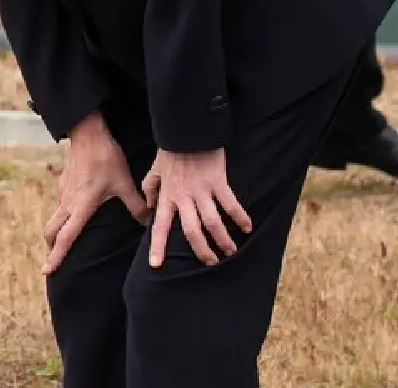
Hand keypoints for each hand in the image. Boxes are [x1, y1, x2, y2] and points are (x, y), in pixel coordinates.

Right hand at [42, 111, 147, 274]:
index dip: (56, 256)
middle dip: (51, 248)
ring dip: (57, 232)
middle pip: (52, 231)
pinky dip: (63, 216)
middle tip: (53, 263)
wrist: (88, 133)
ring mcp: (63, 192)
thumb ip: (136, 205)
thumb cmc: (105, 159)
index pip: (65, 237)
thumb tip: (148, 223)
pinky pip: (61, 205)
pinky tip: (75, 214)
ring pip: (55, 218)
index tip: (46, 271)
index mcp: (80, 207)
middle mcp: (68, 202)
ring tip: (64, 242)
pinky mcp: (64, 183)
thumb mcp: (124, 183)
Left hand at [141, 147, 251, 267]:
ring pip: (213, 223)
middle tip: (211, 263)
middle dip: (202, 251)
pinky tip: (247, 228)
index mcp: (167, 196)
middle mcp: (183, 197)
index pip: (160, 226)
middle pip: (191, 232)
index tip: (155, 265)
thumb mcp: (154, 170)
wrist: (187, 132)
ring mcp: (201, 190)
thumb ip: (150, 190)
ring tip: (230, 251)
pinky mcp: (218, 182)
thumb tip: (150, 209)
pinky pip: (231, 204)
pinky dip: (240, 217)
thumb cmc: (170, 152)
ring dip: (223, 240)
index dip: (157, 246)